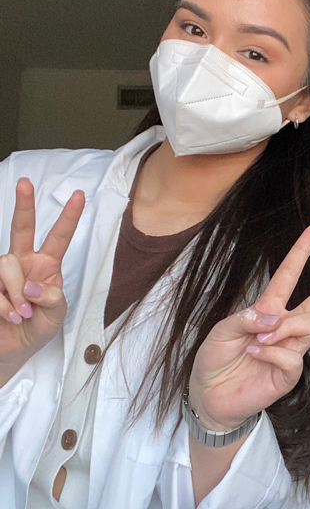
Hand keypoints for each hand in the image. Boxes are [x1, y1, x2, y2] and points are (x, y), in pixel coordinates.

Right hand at [0, 178, 84, 380]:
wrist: (13, 350)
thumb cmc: (37, 328)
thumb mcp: (56, 316)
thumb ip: (52, 299)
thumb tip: (32, 286)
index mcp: (46, 265)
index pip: (58, 237)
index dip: (68, 217)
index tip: (78, 195)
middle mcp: (23, 262)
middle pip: (22, 229)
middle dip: (24, 205)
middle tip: (24, 183)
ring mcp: (1, 272)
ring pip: (6, 264)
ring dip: (14, 291)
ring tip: (21, 313)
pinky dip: (3, 305)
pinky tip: (9, 316)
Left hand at [189, 223, 309, 429]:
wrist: (209, 397)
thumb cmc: (215, 360)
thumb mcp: (221, 331)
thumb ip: (246, 319)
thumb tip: (277, 318)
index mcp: (269, 308)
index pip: (290, 273)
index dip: (302, 250)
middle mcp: (285, 326)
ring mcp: (291, 350)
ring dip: (286, 328)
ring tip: (260, 340)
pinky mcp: (289, 374)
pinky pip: (293, 357)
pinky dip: (272, 353)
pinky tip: (255, 354)